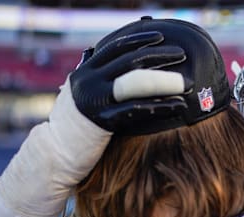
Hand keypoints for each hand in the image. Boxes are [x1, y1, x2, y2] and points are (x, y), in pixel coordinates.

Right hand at [69, 30, 189, 131]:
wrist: (55, 152)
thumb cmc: (77, 125)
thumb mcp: (85, 94)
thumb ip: (101, 78)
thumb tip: (124, 65)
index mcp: (86, 70)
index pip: (116, 46)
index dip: (140, 40)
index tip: (161, 37)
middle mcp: (88, 80)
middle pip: (130, 61)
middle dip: (159, 55)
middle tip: (183, 54)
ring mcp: (94, 100)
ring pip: (135, 82)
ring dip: (164, 80)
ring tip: (187, 82)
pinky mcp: (102, 122)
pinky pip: (137, 110)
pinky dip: (161, 106)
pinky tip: (179, 106)